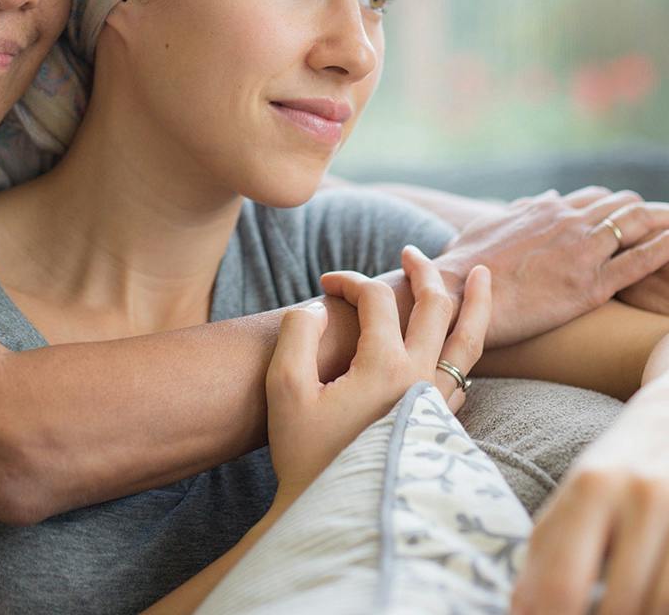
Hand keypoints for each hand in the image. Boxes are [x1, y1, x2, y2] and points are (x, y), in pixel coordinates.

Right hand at [266, 247, 490, 500]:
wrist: (338, 513)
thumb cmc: (305, 453)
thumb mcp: (285, 389)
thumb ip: (297, 335)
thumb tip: (318, 307)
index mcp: (384, 366)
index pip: (377, 298)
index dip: (350, 280)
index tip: (326, 285)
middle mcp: (420, 378)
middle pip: (437, 306)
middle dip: (423, 271)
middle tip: (410, 253)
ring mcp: (437, 402)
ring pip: (469, 341)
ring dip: (474, 302)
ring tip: (480, 274)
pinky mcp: (441, 422)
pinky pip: (466, 372)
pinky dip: (468, 343)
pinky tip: (461, 337)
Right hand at [426, 188, 668, 346]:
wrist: (458, 293)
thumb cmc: (466, 264)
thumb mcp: (488, 226)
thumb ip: (518, 211)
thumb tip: (541, 200)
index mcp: (545, 210)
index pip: (597, 198)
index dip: (616, 208)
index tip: (626, 221)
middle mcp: (568, 223)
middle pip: (624, 207)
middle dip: (646, 214)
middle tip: (661, 227)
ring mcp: (581, 252)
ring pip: (638, 225)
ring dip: (661, 225)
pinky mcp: (590, 286)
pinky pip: (640, 262)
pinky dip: (664, 251)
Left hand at [511, 378, 668, 614]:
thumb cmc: (621, 466)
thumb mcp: (578, 492)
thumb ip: (549, 546)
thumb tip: (520, 610)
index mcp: (591, 483)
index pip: (561, 582)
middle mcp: (641, 494)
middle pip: (616, 608)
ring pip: (656, 608)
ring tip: (608, 610)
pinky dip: (659, 607)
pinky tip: (646, 603)